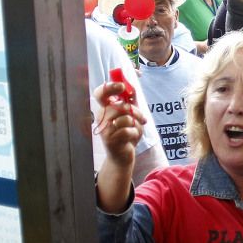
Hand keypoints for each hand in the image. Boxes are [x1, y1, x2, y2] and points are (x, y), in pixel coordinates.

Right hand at [92, 80, 146, 211]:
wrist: (123, 156)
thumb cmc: (126, 134)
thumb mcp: (131, 116)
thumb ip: (131, 101)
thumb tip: (132, 87)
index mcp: (105, 109)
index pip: (100, 93)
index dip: (110, 87)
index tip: (122, 87)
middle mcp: (101, 118)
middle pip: (119, 106)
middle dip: (135, 111)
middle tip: (142, 117)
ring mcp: (104, 130)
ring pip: (125, 118)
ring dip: (137, 124)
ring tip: (137, 129)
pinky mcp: (110, 141)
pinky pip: (127, 131)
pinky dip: (135, 133)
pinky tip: (133, 138)